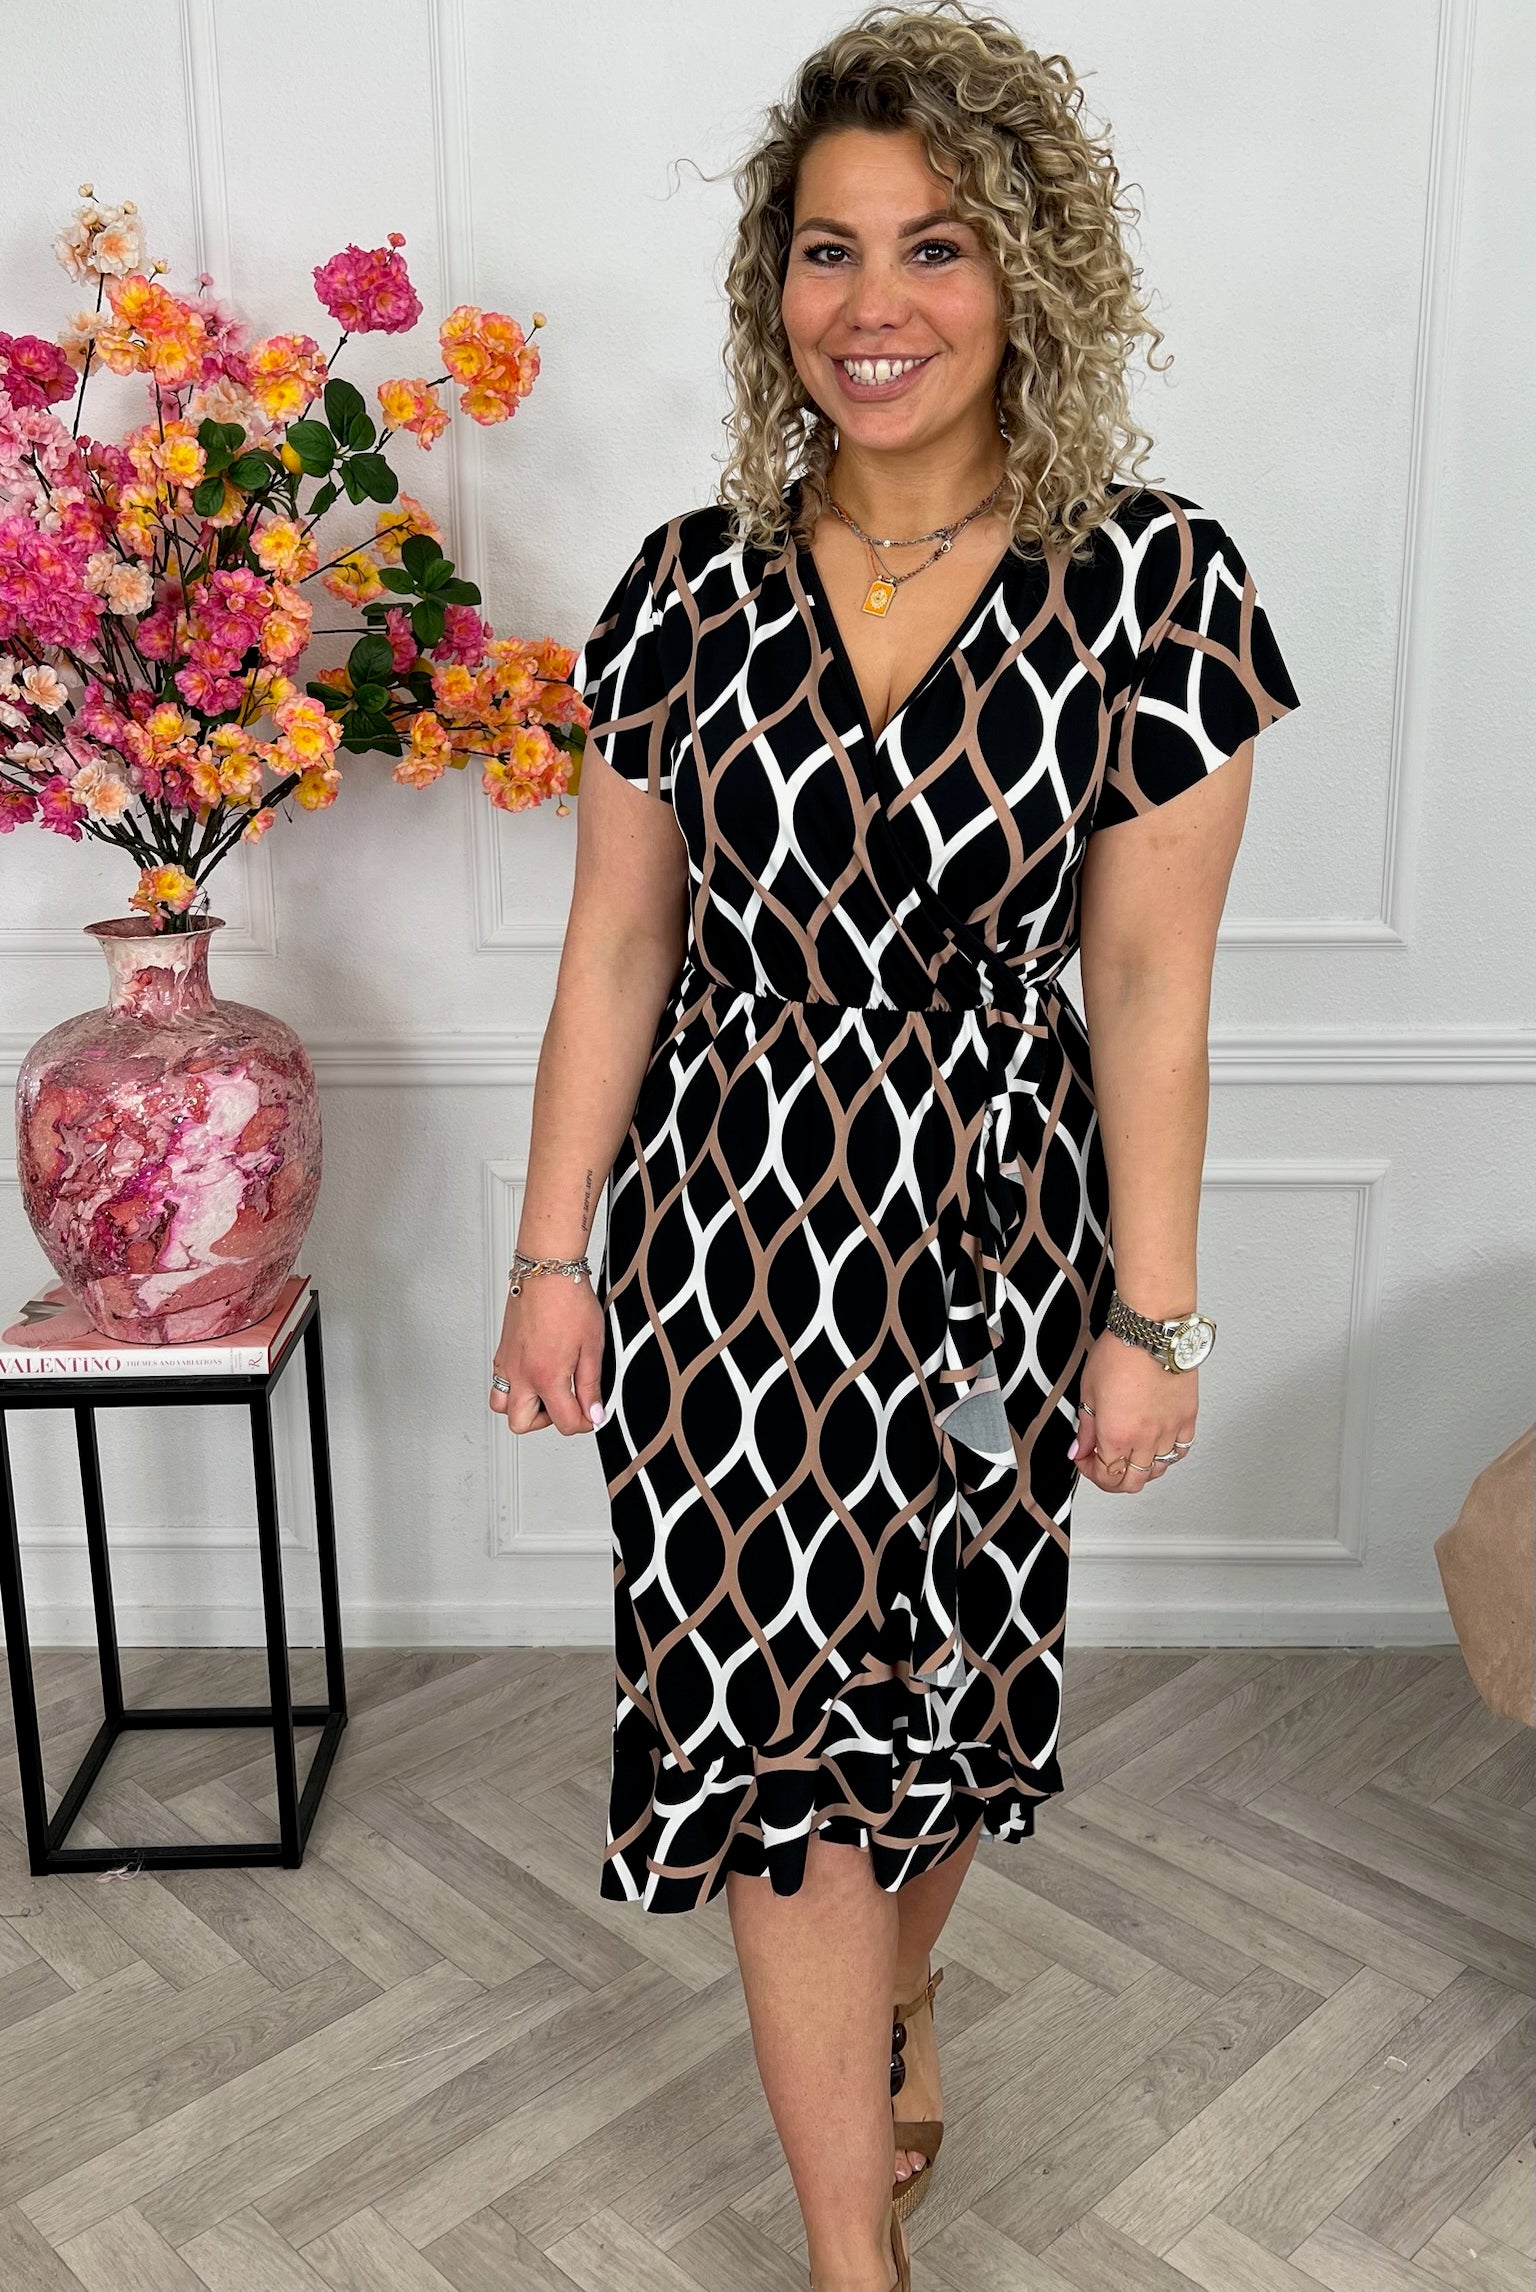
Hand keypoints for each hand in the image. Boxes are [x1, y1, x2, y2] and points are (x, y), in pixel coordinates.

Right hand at [488, 1271, 605, 1434]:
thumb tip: (594, 1411)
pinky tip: (533, 1374)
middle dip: (547, 1422)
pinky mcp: (502, 1352)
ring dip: (523, 1407)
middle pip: (522, 1423)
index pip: (564, 1422)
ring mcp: (507, 1364)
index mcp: (546, 1377)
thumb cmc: (568, 1301)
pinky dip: (513, 1387)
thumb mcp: (592, 1347)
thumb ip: (591, 1385)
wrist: (547, 1272)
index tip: (592, 1411)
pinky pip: (498, 1382)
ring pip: (502, 1406)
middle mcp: (521, 1374)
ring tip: (546, 1393)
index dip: (584, 1422)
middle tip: (566, 1404)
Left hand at [1070, 1329, 1194, 1493]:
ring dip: (1140, 1469)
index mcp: (1116, 1435)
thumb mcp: (1088, 1391)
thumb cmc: (1121, 1353)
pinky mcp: (1187, 1419)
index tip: (1085, 1459)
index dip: (1090, 1471)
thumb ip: (1086, 1427)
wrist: (1152, 1332)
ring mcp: (1168, 1431)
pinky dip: (1167, 1455)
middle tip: (1104, 1465)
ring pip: (1157, 1471)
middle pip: (1131, 1483)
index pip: (1105, 1475)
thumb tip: (1080, 1449)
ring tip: (1130, 1455)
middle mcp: (1145, 1439)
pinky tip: (1157, 1445)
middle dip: (1113, 1479)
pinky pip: (1180, 1451)